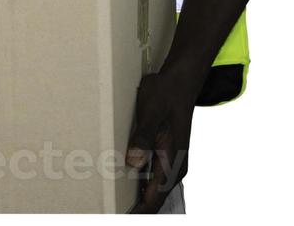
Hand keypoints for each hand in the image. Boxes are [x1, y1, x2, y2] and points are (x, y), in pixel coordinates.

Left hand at [126, 67, 197, 212]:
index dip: (138, 211)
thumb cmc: (166, 94)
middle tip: (111, 208)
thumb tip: (134, 162)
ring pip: (155, 190)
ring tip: (117, 201)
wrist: (181, 80)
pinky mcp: (167, 155)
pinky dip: (142, 185)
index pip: (154, 198)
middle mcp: (175, 166)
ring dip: (138, 198)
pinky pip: (154, 179)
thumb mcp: (151, 111)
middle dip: (135, 208)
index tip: (118, 215)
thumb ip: (143, 137)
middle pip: (155, 199)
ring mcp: (172, 161)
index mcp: (173, 160)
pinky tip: (127, 184)